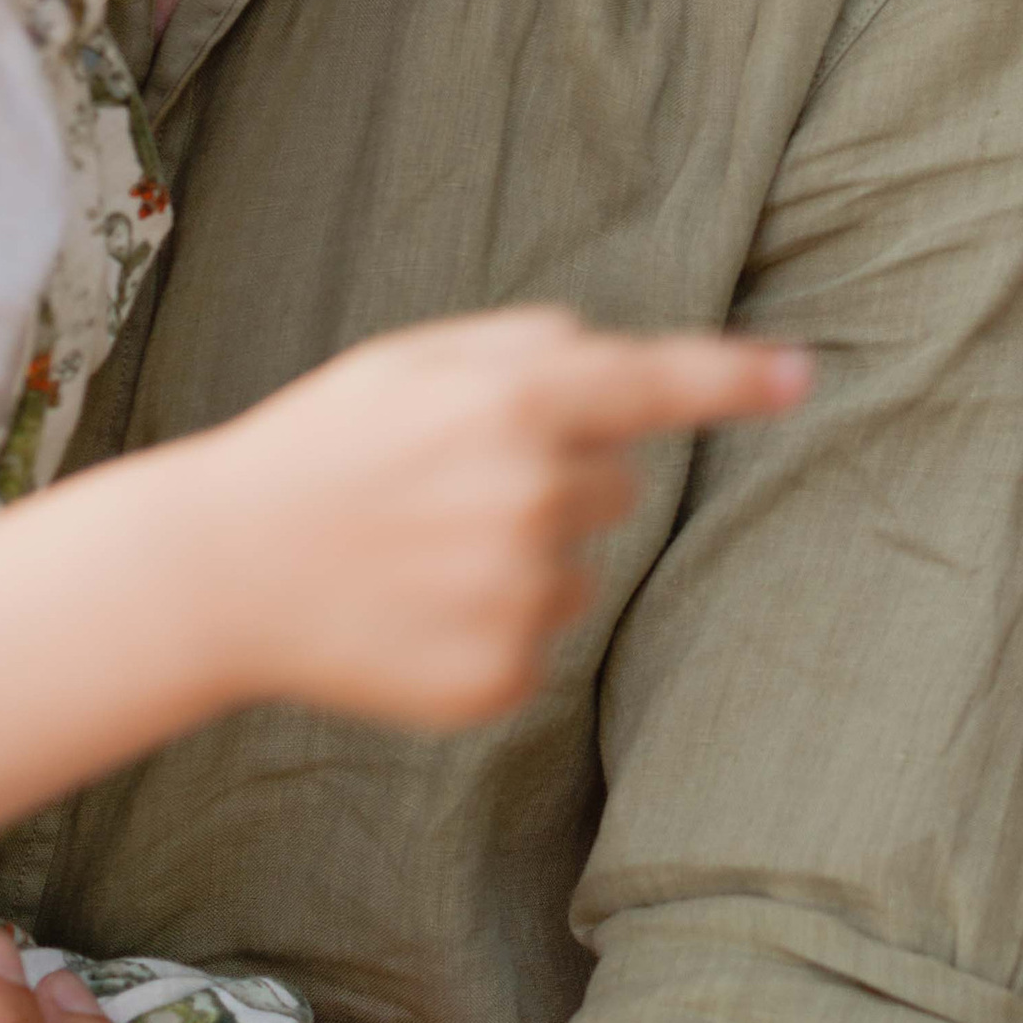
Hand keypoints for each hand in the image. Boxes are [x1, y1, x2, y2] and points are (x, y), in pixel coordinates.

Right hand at [202, 312, 810, 728]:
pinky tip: (413, 611)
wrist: (219, 572)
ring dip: (522, 560)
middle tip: (443, 488)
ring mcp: (520, 593)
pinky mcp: (501, 674)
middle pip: (615, 486)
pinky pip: (541, 640)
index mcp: (517, 402)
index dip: (737, 379)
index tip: (804, 375)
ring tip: (417, 552)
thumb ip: (523, 348)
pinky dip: (493, 628)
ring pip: (578, 569)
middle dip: (551, 480)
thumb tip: (612, 358)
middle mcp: (535, 495)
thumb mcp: (410, 362)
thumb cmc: (322, 450)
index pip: (655, 384)